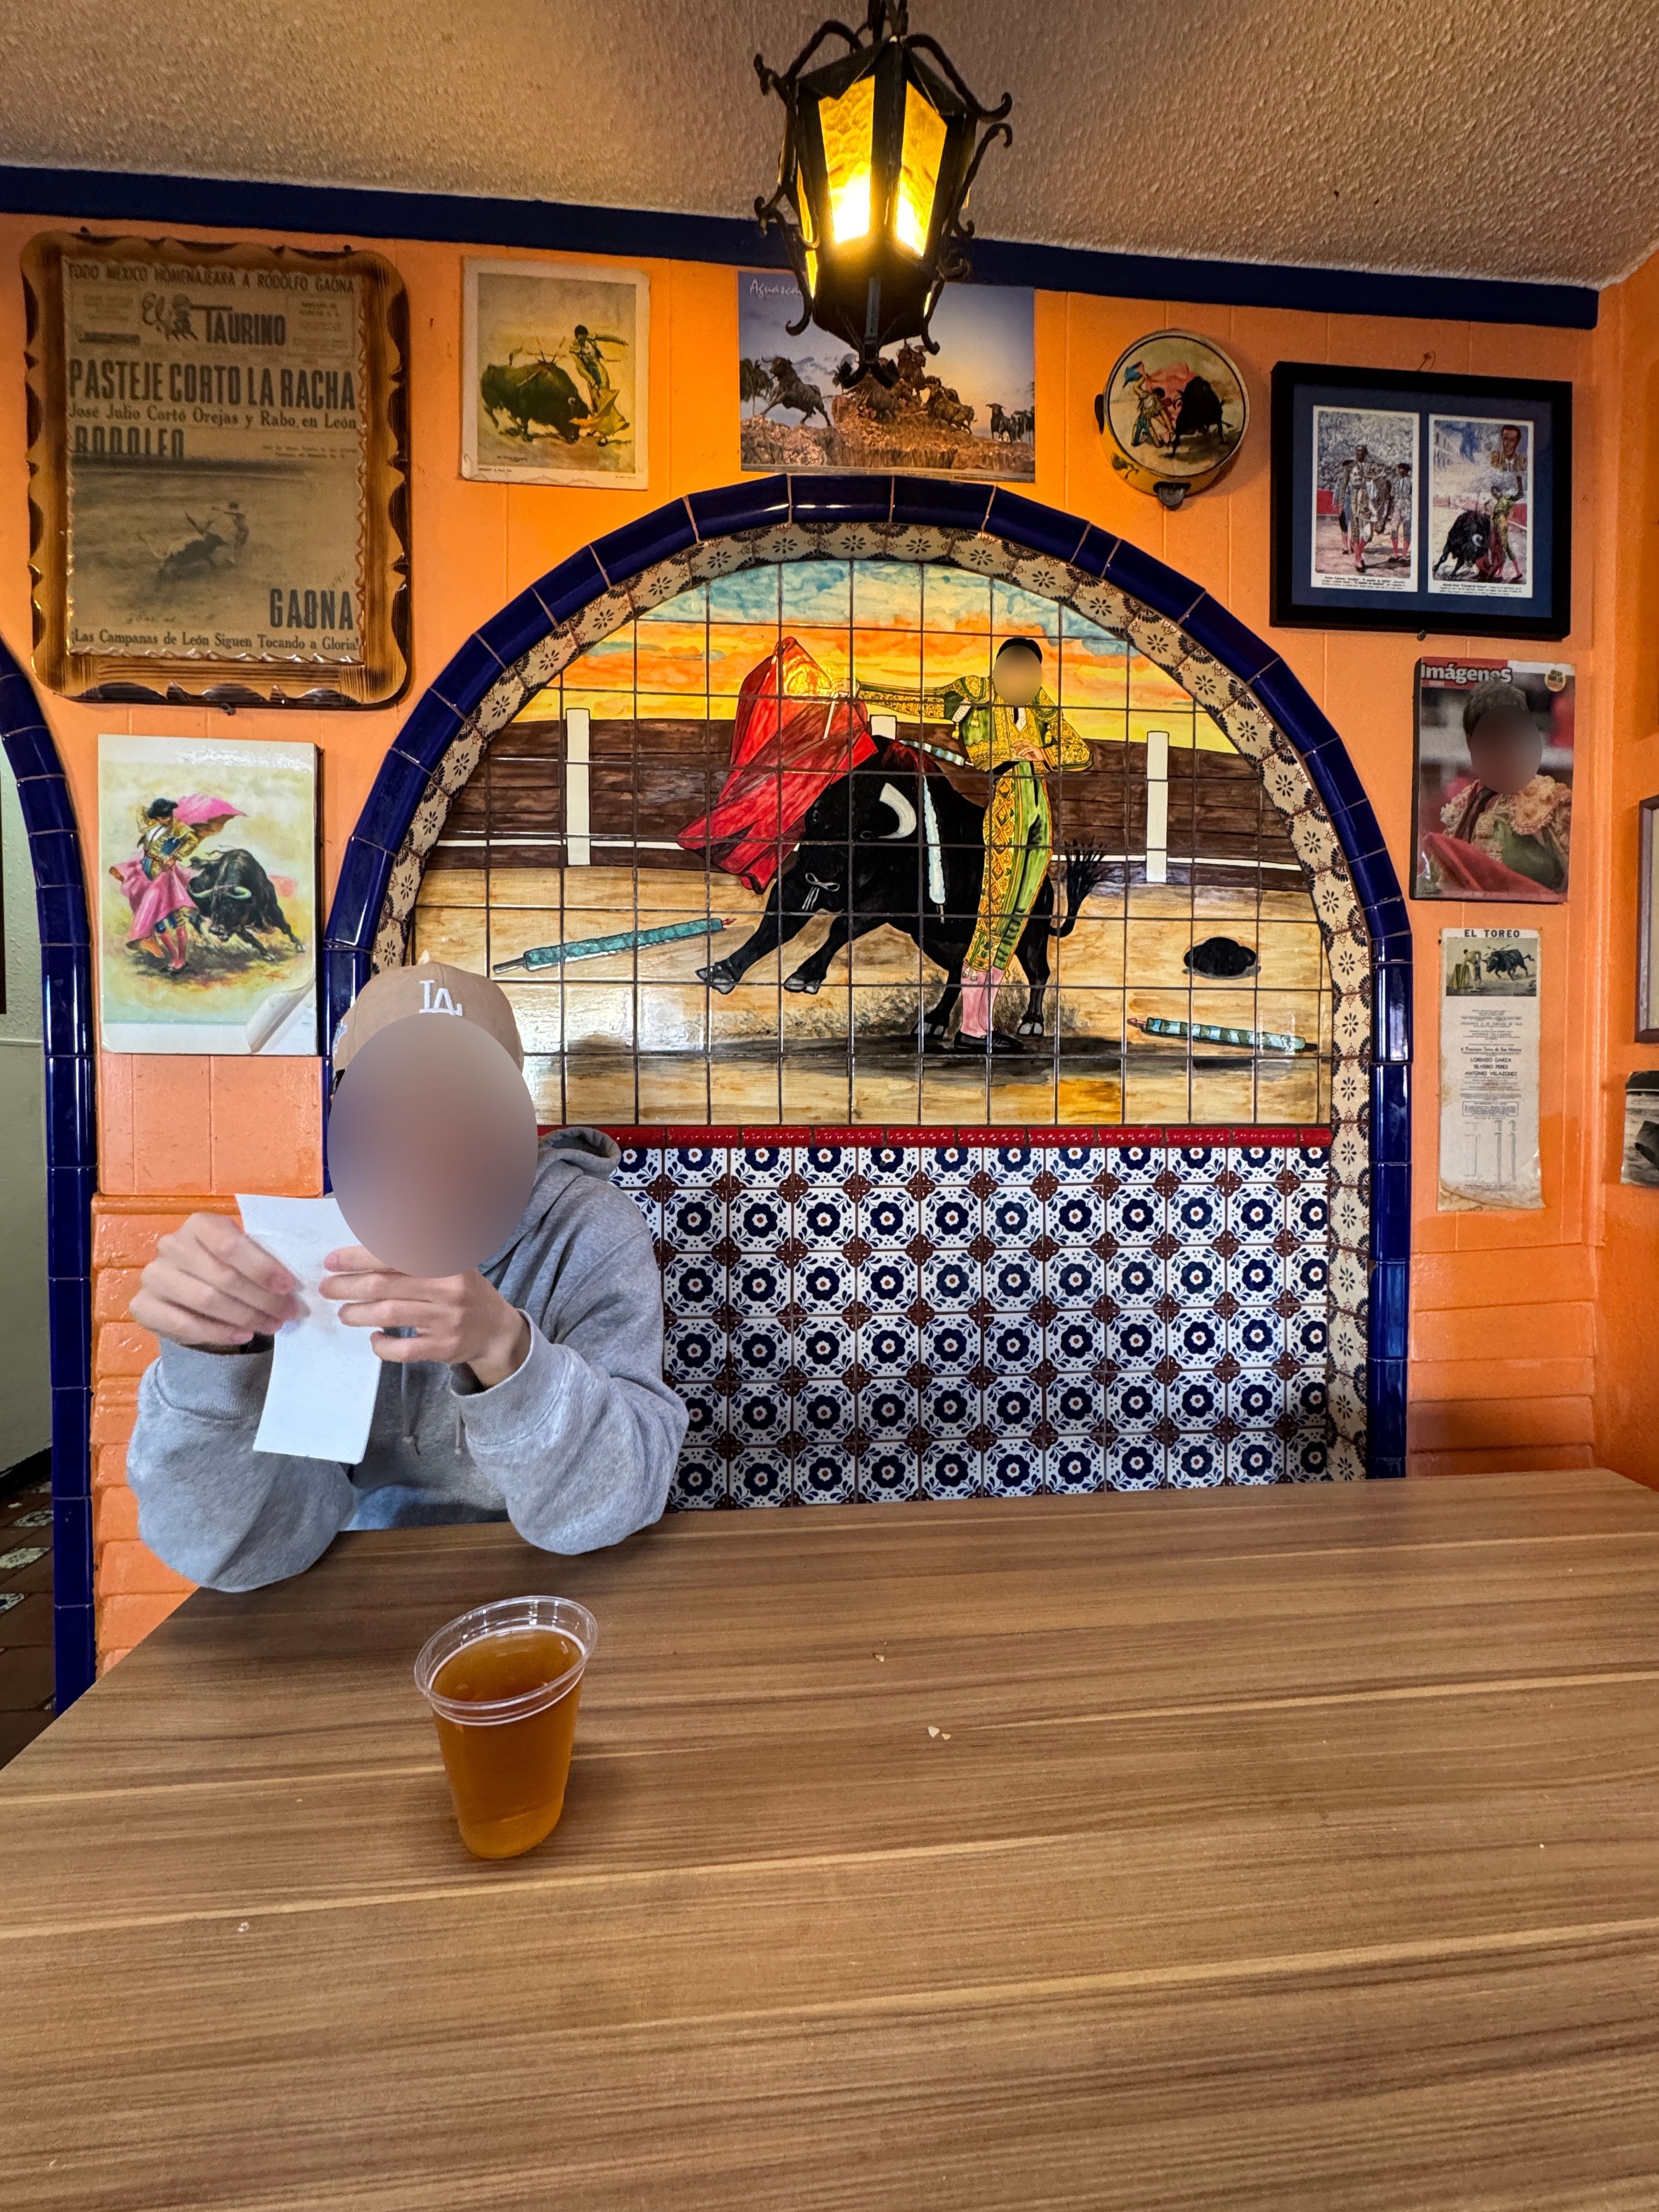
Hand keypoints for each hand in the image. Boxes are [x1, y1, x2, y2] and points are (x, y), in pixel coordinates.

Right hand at [131, 1213, 300, 1348]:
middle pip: (222, 1276)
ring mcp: (153, 1275)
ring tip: (271, 1325)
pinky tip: (242, 1335)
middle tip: (288, 1313)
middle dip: (262, 1298)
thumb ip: (262, 1264)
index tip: (288, 1287)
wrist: (188, 1296)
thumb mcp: (245, 1257)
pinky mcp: (143, 1305)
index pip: (230, 1244)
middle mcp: (171, 1245)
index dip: (262, 1267)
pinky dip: (218, 1332)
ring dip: (245, 1317)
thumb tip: (291, 1289)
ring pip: (205, 1299)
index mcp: (199, 1224)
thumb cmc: (227, 1268)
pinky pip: (184, 1323)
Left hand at [319, 1248, 531, 1389]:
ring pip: (389, 1314)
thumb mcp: (449, 1261)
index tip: (331, 1261)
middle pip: (384, 1285)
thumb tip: (370, 1236)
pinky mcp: (444, 1347)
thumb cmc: (462, 1290)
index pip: (393, 1255)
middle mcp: (449, 1287)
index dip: (357, 1258)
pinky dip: (382, 1345)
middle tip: (327, 1287)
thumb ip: (414, 1249)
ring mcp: (447, 1319)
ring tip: (344, 1313)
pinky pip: (403, 1349)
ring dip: (358, 1313)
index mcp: (447, 1260)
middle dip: (348, 1286)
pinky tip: (374, 1338)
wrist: (496, 1330)